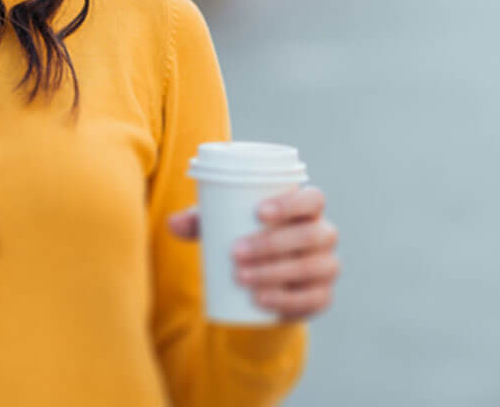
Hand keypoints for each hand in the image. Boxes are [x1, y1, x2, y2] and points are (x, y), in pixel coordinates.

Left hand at [167, 185, 338, 321]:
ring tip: (240, 277)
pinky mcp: (322, 297)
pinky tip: (262, 300)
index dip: (290, 204)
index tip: (258, 212)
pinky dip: (286, 300)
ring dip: (275, 272)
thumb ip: (200, 221)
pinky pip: (313, 300)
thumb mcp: (224, 224)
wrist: (262, 277)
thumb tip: (172, 223)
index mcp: (308, 209)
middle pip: (310, 235)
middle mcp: (324, 235)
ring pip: (311, 268)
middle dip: (272, 244)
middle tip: (235, 252)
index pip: (313, 199)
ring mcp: (327, 267)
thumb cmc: (245, 236)